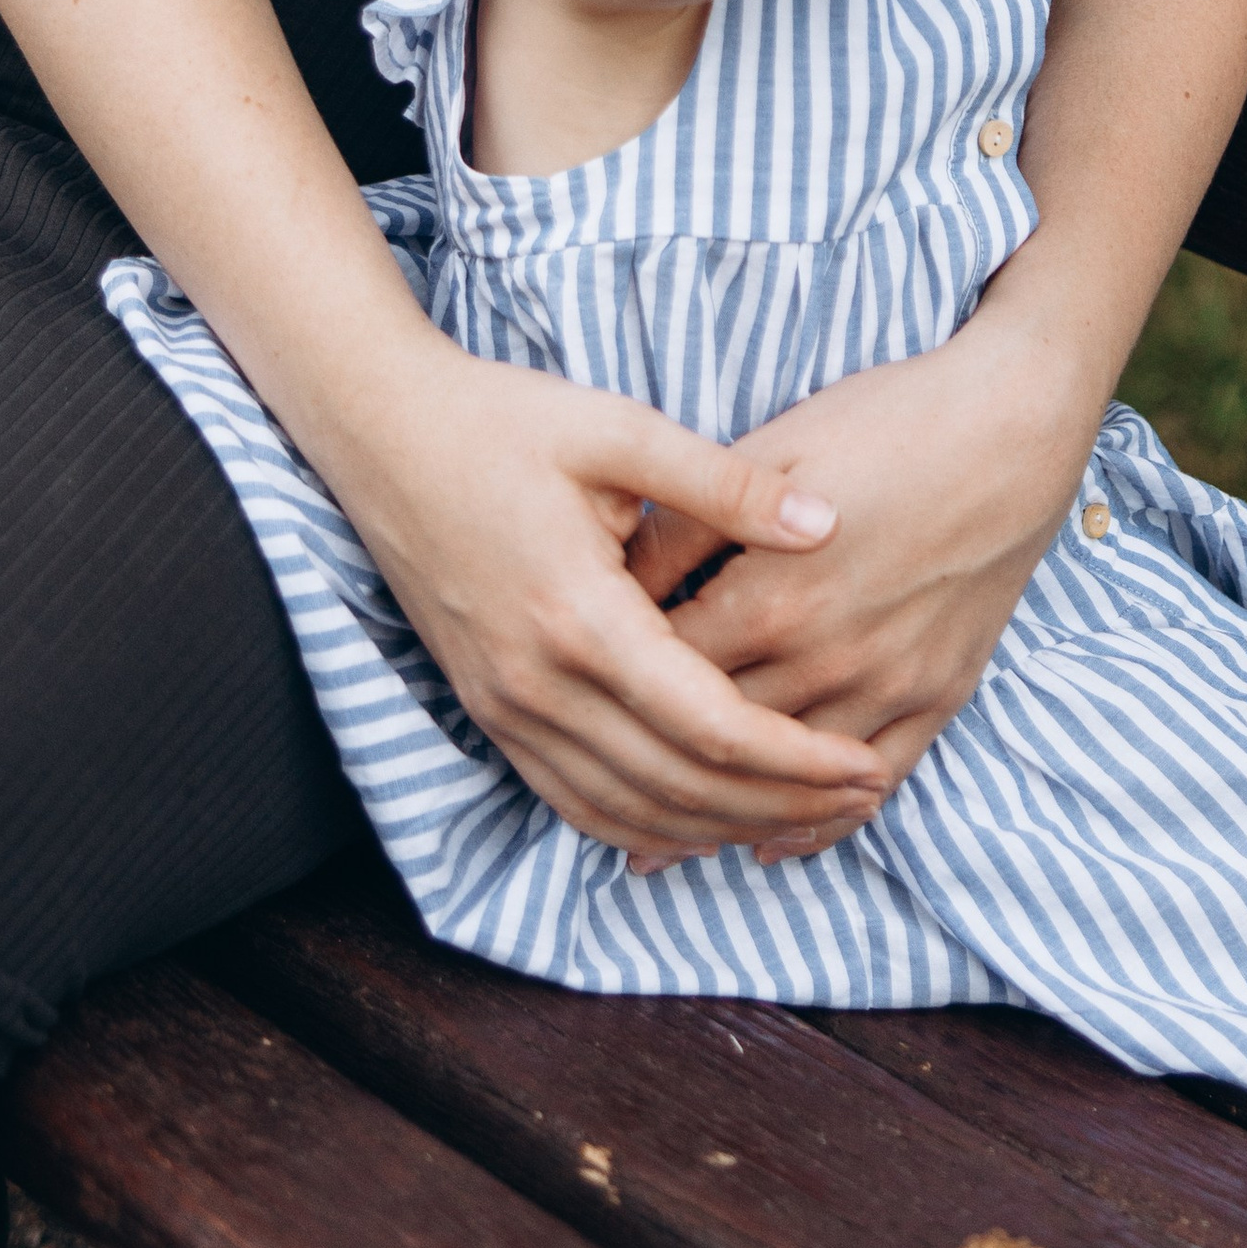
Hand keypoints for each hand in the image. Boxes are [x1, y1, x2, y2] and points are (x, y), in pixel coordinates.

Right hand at [327, 329, 891, 860]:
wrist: (381, 433)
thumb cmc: (502, 420)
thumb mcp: (618, 429)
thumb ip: (725, 482)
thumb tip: (826, 522)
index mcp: (579, 616)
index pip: (709, 724)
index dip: (795, 757)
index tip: (865, 760)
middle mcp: (538, 683)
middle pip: (678, 785)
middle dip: (778, 803)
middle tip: (861, 794)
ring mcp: (505, 708)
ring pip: (627, 810)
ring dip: (720, 827)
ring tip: (803, 818)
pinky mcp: (489, 711)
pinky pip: (573, 801)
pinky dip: (645, 827)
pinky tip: (699, 824)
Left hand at [630, 308, 1090, 866]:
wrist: (1010, 425)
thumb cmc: (884, 422)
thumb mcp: (771, 450)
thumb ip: (692, 520)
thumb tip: (617, 576)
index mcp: (769, 596)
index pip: (662, 673)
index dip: (614, 687)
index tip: (579, 697)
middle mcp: (824, 658)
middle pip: (715, 741)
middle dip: (652, 766)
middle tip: (596, 787)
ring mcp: (887, 686)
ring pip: (788, 783)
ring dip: (724, 813)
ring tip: (663, 840)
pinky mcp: (939, 695)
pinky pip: (874, 788)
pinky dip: (820, 826)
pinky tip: (772, 842)